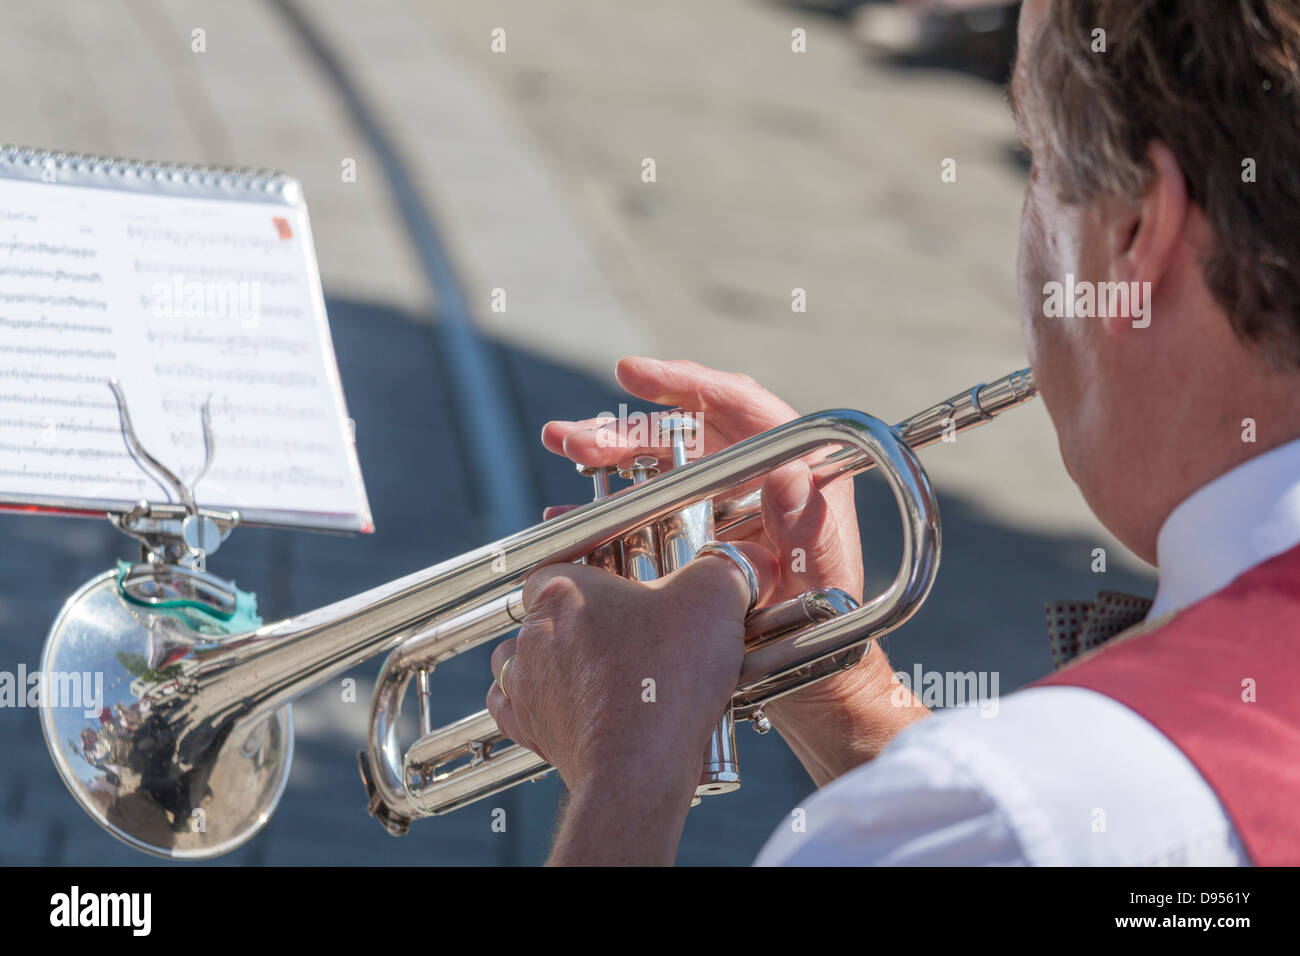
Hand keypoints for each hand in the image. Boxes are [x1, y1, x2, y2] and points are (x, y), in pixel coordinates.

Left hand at [485, 542, 777, 864]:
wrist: (640, 767)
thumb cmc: (668, 678)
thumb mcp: (713, 597)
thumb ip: (722, 567)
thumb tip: (732, 563)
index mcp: (563, 589)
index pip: (564, 563)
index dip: (598, 572)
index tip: (630, 588)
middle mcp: (533, 632)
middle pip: (550, 610)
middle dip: (586, 619)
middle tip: (633, 633)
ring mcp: (526, 683)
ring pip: (525, 655)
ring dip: (556, 658)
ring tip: (602, 669)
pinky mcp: (529, 728)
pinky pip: (515, 705)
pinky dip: (538, 702)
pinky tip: (570, 702)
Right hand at [541, 358, 928, 785]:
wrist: (814, 689)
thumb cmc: (831, 632)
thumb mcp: (819, 578)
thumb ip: (808, 528)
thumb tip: (790, 470)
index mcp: (795, 472)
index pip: (739, 406)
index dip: (685, 383)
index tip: (631, 374)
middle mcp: (755, 483)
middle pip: (685, 437)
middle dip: (626, 431)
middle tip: (575, 440)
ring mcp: (722, 513)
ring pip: (659, 469)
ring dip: (608, 459)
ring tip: (564, 448)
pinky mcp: (696, 545)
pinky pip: (646, 517)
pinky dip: (607, 513)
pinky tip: (568, 515)